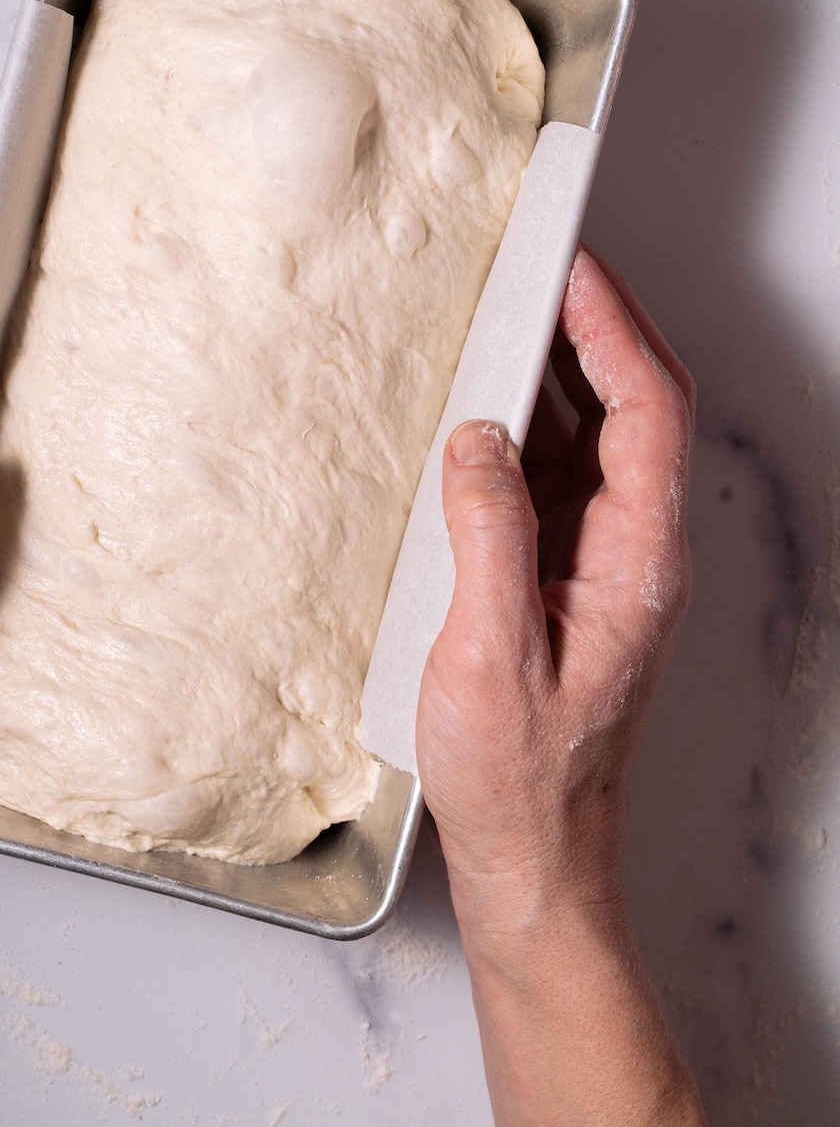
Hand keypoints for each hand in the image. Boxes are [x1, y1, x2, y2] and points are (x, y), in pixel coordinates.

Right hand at [417, 247, 707, 1126]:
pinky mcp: (567, 578)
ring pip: (599, 438)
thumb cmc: (520, 778)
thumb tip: (478, 436)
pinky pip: (561, 477)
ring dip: (562, 371)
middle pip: (637, 410)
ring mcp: (604, 564)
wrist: (534, 858)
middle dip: (596, 328)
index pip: (648, 412)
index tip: (572, 270)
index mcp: (636, 563)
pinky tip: (486, 408)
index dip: (615, 330)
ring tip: (509, 317)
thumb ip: (489, 535)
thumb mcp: (490, 655)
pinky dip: (530, 425)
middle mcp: (635, 553)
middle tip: (542, 267)